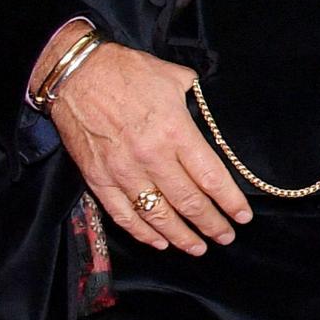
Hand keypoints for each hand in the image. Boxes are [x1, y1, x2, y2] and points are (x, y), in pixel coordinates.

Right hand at [47, 40, 249, 254]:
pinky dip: (142, 232)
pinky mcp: (98, 178)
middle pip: (188, 202)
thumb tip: (214, 116)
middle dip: (211, 224)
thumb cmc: (129, 72)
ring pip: (157, 215)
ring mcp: (123, 171)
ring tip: (198, 247)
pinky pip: (123, 214)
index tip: (243, 216)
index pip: (211, 178)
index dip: (230, 201)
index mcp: (175, 132)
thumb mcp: (176, 78)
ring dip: (181, 236)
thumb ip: (198, 102)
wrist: (76, 75)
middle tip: (226, 237)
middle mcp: (152, 157)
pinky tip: (159, 242)